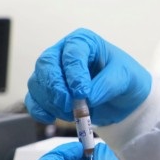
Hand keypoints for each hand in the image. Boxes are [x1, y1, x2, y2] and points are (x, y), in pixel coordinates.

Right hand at [25, 28, 151, 125]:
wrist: (124, 98)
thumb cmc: (126, 79)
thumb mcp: (125, 77)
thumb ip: (106, 85)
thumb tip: (86, 99)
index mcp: (83, 41)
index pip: (71, 53)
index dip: (74, 73)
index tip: (82, 92)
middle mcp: (63, 53)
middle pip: (46, 65)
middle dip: (56, 87)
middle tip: (69, 104)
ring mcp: (52, 72)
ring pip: (37, 83)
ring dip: (51, 101)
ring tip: (71, 113)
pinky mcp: (47, 91)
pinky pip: (34, 99)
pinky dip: (39, 110)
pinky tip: (51, 118)